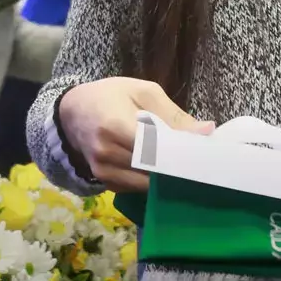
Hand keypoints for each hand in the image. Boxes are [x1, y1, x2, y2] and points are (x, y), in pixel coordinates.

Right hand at [57, 76, 211, 191]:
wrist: (72, 112)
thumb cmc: (109, 96)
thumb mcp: (143, 92)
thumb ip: (174, 114)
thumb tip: (207, 131)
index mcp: (115, 126)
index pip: (157, 149)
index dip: (182, 154)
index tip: (205, 153)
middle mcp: (107, 154)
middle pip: (155, 169)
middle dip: (179, 166)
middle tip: (200, 159)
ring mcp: (104, 172)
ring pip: (149, 184)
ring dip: (168, 176)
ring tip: (182, 162)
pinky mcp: (106, 184)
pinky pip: (138, 188)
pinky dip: (153, 180)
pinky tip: (162, 168)